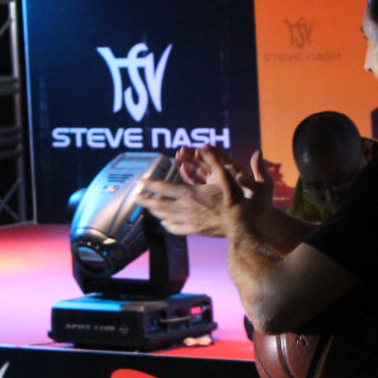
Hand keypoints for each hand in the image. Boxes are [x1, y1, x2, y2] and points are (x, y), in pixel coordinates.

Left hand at [140, 147, 273, 236]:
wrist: (241, 227)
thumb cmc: (235, 200)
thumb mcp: (226, 176)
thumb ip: (214, 160)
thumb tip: (203, 145)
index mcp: (190, 193)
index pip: (163, 188)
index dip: (150, 184)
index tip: (139, 183)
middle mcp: (185, 208)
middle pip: (158, 204)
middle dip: (145, 200)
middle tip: (135, 197)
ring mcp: (188, 221)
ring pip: (164, 217)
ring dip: (153, 211)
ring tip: (147, 207)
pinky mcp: (193, 231)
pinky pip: (174, 228)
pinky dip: (165, 224)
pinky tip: (163, 222)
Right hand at [175, 145, 258, 199]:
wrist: (260, 223)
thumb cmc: (263, 206)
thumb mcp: (264, 187)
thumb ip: (260, 170)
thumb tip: (258, 152)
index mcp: (238, 174)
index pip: (224, 160)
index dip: (214, 153)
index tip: (203, 146)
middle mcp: (226, 178)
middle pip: (209, 164)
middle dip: (195, 157)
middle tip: (182, 150)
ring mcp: (218, 187)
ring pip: (202, 173)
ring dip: (190, 164)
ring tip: (178, 157)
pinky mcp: (213, 196)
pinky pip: (200, 185)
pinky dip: (191, 178)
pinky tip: (181, 171)